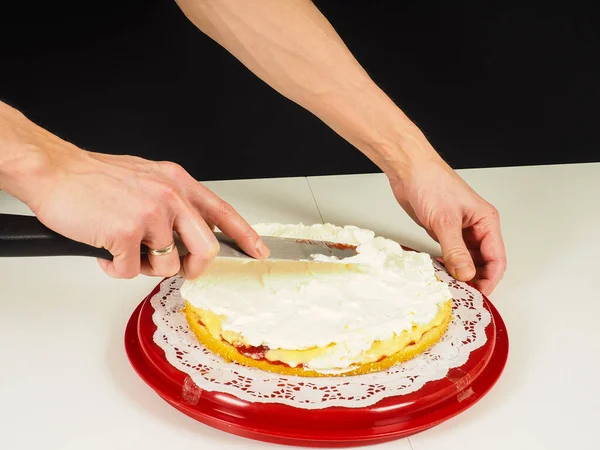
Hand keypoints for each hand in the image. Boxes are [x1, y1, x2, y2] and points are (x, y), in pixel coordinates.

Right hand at [0, 105, 268, 278]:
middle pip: (206, 248)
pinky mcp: (126, 233)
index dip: (245, 235)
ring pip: (168, 265)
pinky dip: (117, 268)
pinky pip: (132, 271)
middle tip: (178, 270)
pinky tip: (105, 251)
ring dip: (145, 266)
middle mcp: (170, 196)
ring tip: (125, 250)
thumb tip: (186, 236)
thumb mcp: (147, 178)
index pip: (223, 212)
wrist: (55, 171)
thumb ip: (172, 204)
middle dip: (193, 268)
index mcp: (178, 182)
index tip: (257, 251)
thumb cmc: (95, 178)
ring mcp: (150, 214)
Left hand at [389, 154, 506, 294]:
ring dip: (461, 274)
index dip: (490, 279)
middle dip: (476, 279)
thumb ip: (456, 250)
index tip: (478, 295)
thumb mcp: (445, 221)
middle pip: (484, 262)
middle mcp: (476, 227)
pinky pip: (451, 255)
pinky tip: (440, 273)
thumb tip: (467, 275)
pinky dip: (448, 265)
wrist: (408, 170)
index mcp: (486, 221)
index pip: (496, 258)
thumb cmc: (431, 183)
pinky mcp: (444, 232)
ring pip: (467, 260)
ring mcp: (460, 230)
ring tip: (450, 287)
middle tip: (462, 294)